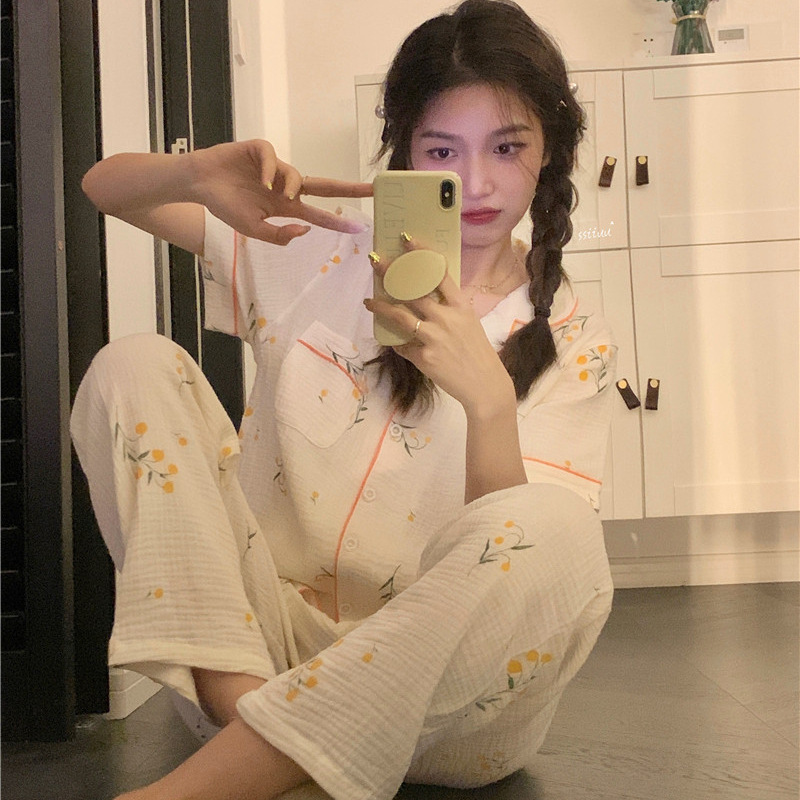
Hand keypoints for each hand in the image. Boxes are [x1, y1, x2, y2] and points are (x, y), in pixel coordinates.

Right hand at [190, 140, 372, 244]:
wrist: (198, 184)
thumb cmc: (224, 206)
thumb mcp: (252, 229)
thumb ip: (278, 235)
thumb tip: (306, 231)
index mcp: (285, 207)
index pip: (317, 215)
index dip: (336, 222)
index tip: (358, 229)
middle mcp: (284, 187)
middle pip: (323, 187)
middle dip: (348, 188)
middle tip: (371, 189)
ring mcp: (274, 168)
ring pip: (296, 175)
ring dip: (292, 186)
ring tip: (277, 195)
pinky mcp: (259, 150)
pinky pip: (273, 158)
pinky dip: (271, 169)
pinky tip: (261, 179)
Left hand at [365, 238, 515, 417]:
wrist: (485, 385)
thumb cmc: (476, 351)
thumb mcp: (469, 323)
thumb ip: (448, 309)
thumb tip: (422, 297)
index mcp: (460, 306)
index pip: (439, 273)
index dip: (421, 253)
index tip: (406, 239)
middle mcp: (446, 318)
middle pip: (413, 290)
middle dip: (391, 273)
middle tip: (375, 261)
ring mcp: (434, 338)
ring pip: (400, 316)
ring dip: (381, 307)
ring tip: (369, 301)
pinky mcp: (425, 358)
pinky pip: (403, 346)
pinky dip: (397, 343)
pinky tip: (392, 341)